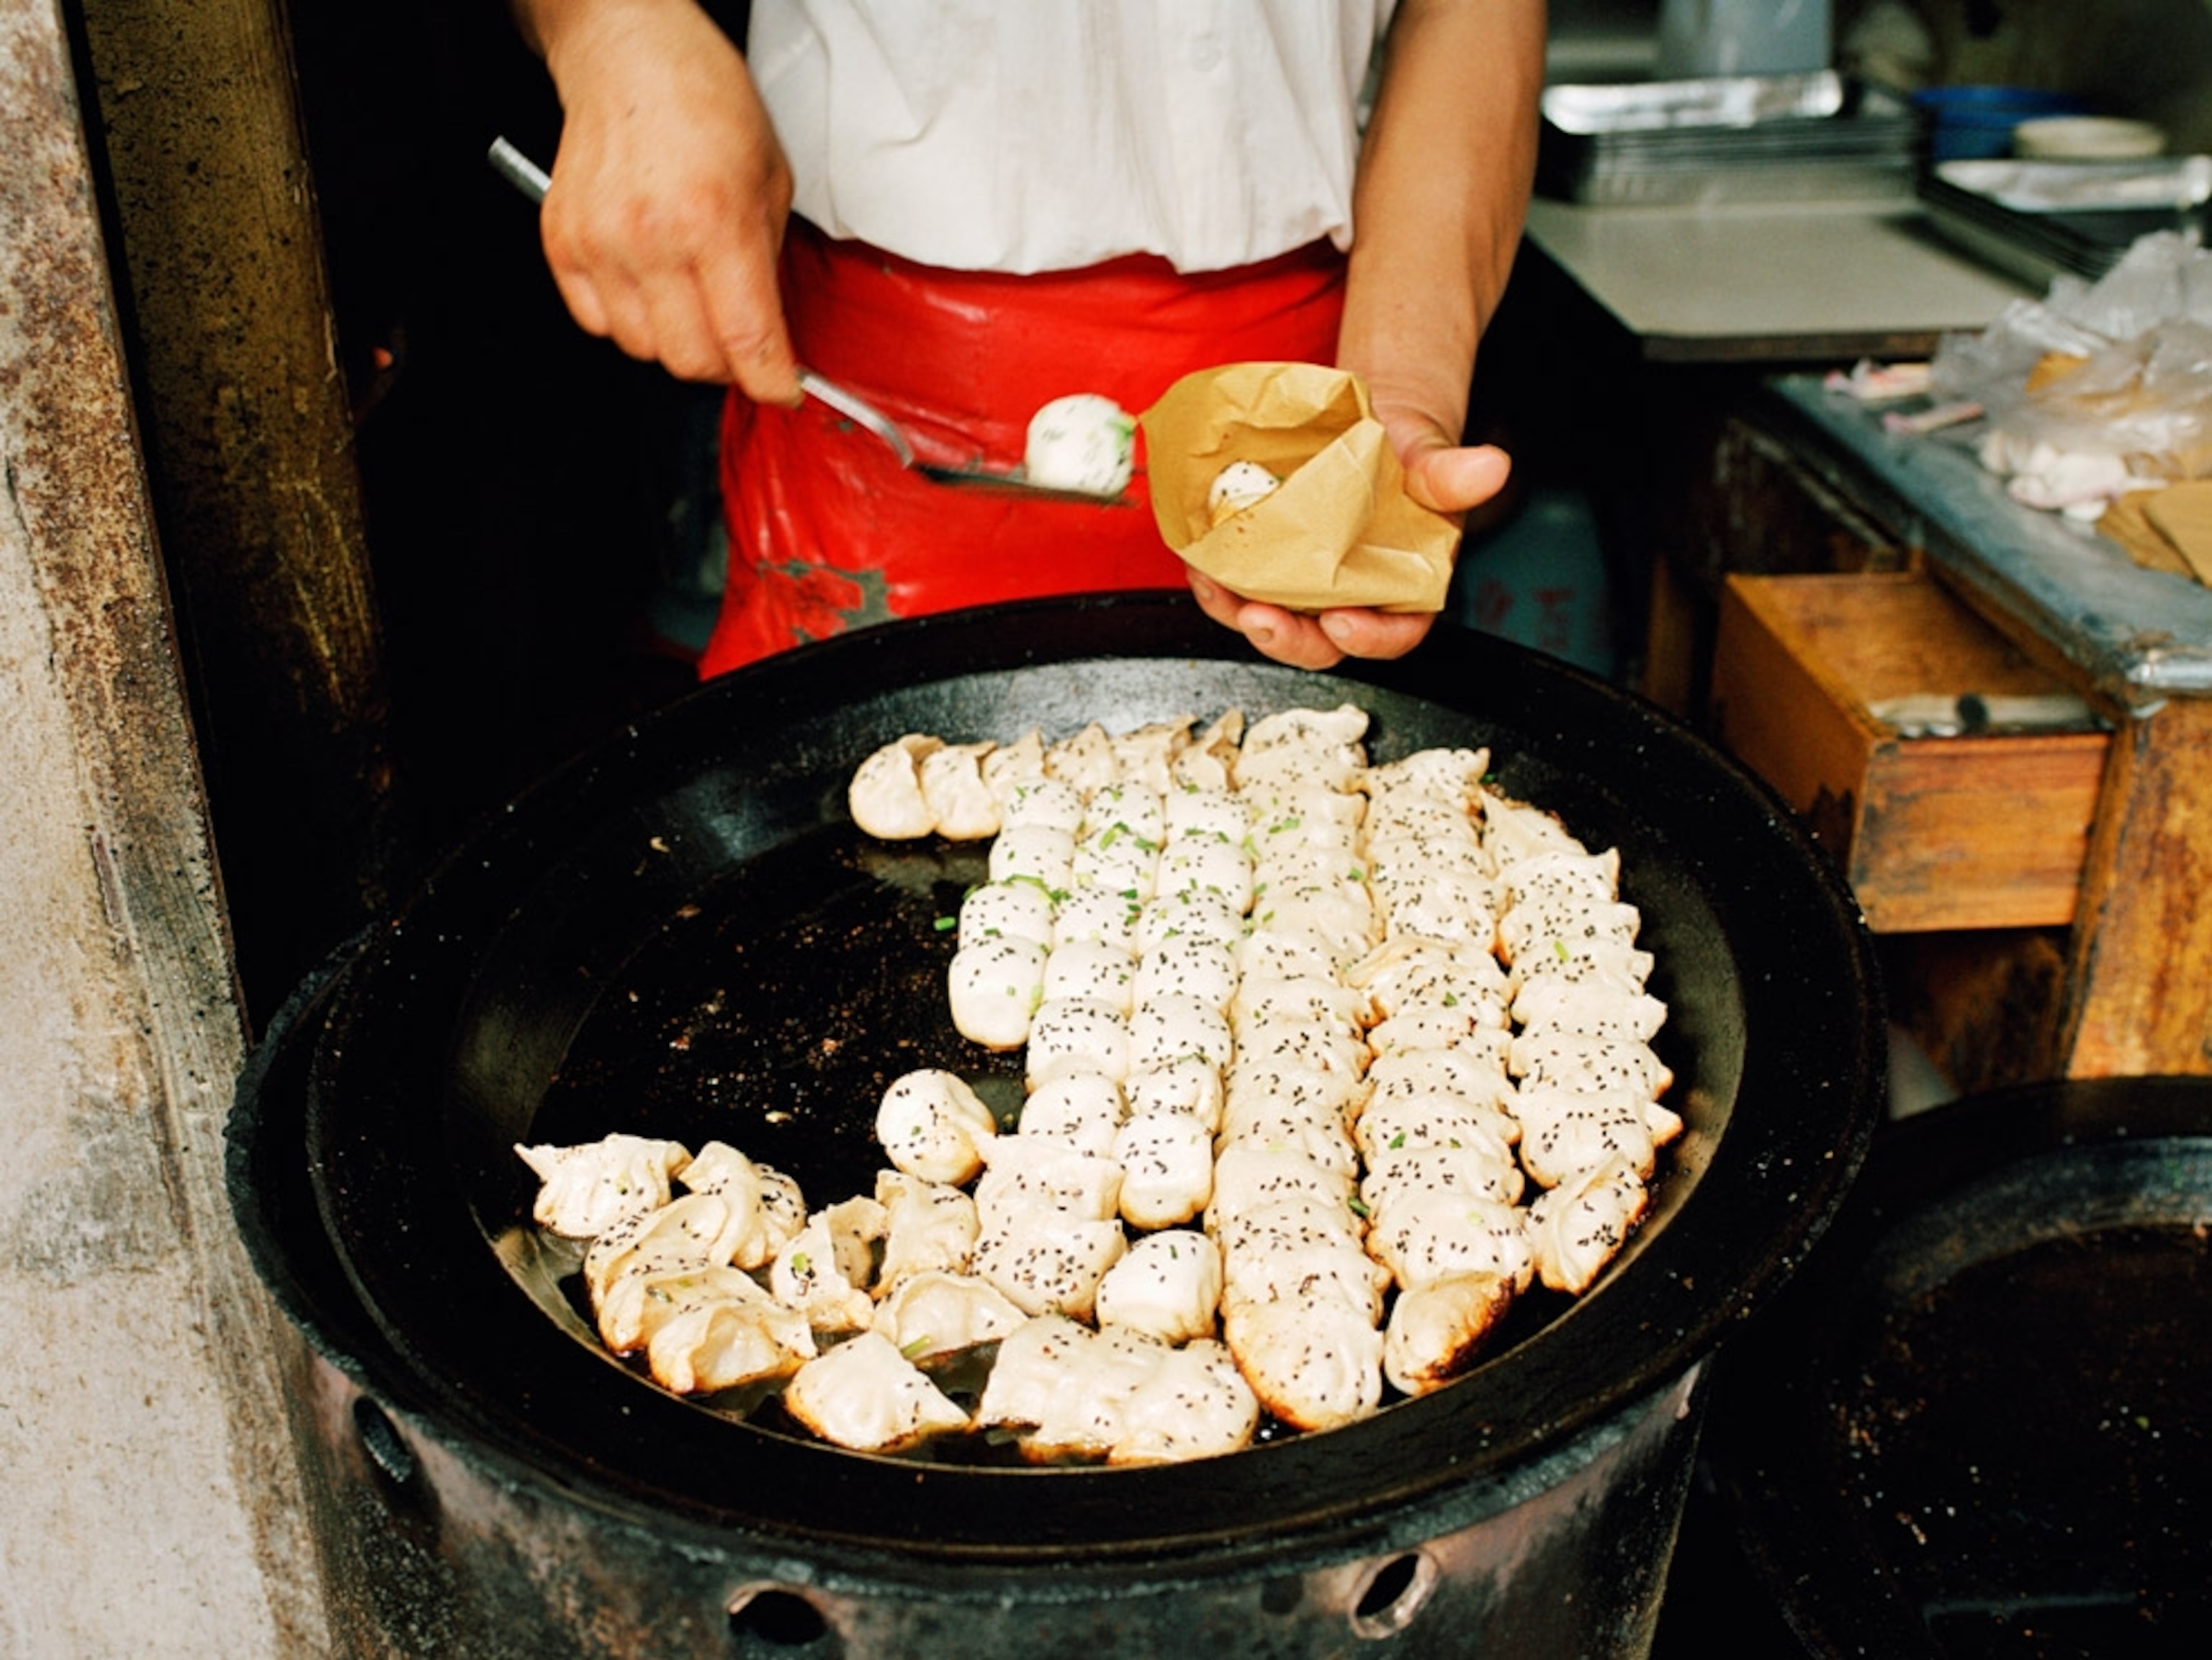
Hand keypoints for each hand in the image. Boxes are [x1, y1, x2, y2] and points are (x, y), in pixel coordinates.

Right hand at [526, 0, 802, 403]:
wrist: (628, 53)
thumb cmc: (702, 100)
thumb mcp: (771, 178)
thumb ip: (771, 262)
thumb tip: (771, 329)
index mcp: (714, 220)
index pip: (747, 341)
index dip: (772, 382)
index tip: (782, 389)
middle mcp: (651, 238)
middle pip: (691, 361)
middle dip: (725, 363)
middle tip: (738, 336)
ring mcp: (599, 243)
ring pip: (643, 350)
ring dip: (675, 340)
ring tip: (689, 294)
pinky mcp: (561, 243)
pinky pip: (598, 324)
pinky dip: (628, 320)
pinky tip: (648, 281)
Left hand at [1186, 411, 1510, 670]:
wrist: (1366, 430)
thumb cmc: (1404, 454)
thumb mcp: (1429, 459)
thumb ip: (1451, 473)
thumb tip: (1491, 466)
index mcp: (1403, 591)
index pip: (1394, 634)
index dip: (1369, 638)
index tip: (1342, 621)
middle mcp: (1353, 600)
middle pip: (1323, 642)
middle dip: (1290, 638)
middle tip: (1261, 618)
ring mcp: (1307, 591)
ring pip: (1275, 620)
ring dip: (1240, 613)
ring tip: (1217, 587)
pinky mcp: (1271, 571)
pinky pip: (1241, 589)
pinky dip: (1219, 582)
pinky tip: (1203, 562)